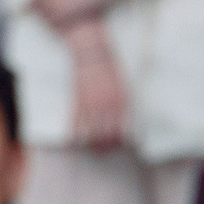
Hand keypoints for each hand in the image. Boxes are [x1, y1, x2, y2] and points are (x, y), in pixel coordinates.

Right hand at [66, 23, 127, 149]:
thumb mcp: (124, 87)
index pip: (123, 131)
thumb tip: (128, 127)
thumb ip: (125, 107)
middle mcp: (107, 105)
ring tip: (90, 148)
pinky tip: (74, 140)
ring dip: (90, 144)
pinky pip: (75, 122)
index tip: (120, 146)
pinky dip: (74, 133)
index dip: (121, 143)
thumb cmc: (111, 70)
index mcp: (122, 101)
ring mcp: (91, 103)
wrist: (92, 52)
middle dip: (105, 147)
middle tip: (104, 151)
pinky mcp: (77, 100)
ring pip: (90, 133)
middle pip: (106, 136)